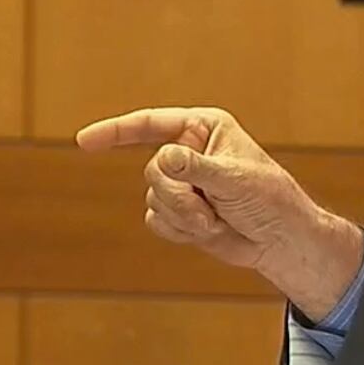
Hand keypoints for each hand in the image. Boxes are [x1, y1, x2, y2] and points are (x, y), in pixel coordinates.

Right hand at [75, 106, 363, 320]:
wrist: (280, 240)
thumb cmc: (270, 200)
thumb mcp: (235, 179)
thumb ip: (196, 168)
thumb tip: (163, 157)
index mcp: (204, 128)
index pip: (150, 124)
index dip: (115, 131)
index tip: (83, 141)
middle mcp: (188, 151)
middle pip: (152, 171)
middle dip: (180, 195)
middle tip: (211, 206)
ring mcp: (181, 182)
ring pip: (152, 198)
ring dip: (184, 215)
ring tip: (217, 219)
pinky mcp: (178, 211)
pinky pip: (155, 220)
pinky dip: (180, 230)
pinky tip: (208, 229)